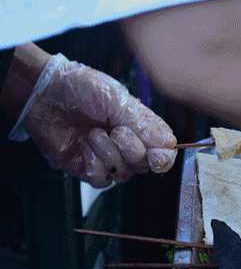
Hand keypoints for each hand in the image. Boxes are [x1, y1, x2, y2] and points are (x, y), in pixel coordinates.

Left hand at [11, 54, 176, 187]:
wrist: (44, 93)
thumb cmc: (81, 88)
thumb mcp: (120, 101)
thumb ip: (146, 124)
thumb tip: (169, 144)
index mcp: (141, 128)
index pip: (164, 153)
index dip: (163, 158)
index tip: (156, 155)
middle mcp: (128, 145)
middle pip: (145, 166)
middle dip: (131, 149)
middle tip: (115, 130)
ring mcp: (108, 158)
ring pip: (123, 174)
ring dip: (108, 153)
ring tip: (93, 133)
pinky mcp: (88, 168)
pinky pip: (101, 180)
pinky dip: (93, 163)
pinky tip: (84, 146)